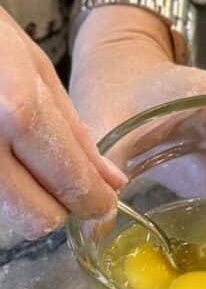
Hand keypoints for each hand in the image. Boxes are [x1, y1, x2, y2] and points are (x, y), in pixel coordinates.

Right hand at [0, 9, 124, 238]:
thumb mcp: (37, 70)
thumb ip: (75, 133)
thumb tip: (111, 182)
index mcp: (17, 108)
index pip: (68, 182)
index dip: (94, 201)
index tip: (103, 206)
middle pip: (36, 218)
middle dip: (57, 205)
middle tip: (61, 183)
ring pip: (8, 213)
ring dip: (24, 198)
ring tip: (20, 155)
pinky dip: (2, 184)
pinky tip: (2, 151)